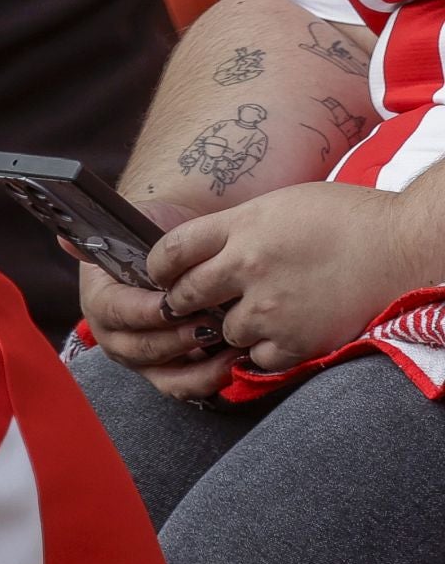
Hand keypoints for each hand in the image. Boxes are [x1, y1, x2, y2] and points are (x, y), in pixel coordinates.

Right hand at [75, 200, 238, 399]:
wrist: (177, 249)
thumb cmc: (157, 236)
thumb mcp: (134, 227)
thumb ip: (104, 236)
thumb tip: (63, 239)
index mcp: (99, 298)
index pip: (115, 311)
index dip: (143, 311)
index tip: (173, 305)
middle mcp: (113, 333)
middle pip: (139, 348)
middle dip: (176, 340)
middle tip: (211, 326)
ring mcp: (139, 356)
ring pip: (162, 375)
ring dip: (197, 368)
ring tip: (229, 350)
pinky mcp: (165, 371)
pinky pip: (182, 386)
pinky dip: (208, 379)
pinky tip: (233, 363)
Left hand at [150, 182, 430, 370]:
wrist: (405, 244)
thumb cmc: (347, 218)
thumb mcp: (279, 205)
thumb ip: (236, 230)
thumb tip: (202, 253)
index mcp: (241, 226)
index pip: (170, 251)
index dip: (159, 268)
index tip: (162, 276)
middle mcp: (247, 265)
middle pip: (184, 296)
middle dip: (185, 304)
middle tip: (194, 305)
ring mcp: (271, 307)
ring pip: (222, 332)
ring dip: (234, 328)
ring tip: (264, 314)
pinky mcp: (297, 340)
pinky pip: (258, 358)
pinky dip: (266, 351)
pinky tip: (285, 333)